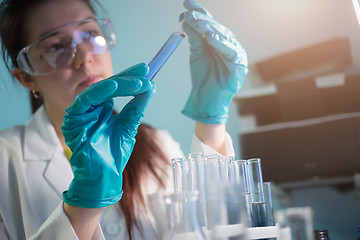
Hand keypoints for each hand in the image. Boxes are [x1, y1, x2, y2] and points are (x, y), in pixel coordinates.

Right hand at [61, 63, 154, 207]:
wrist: (103, 176)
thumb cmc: (113, 154)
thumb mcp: (129, 126)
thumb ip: (136, 107)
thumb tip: (150, 88)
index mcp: (102, 108)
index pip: (117, 87)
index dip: (131, 78)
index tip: (147, 71)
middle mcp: (91, 107)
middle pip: (108, 85)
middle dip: (128, 77)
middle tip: (145, 71)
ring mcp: (82, 112)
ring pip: (99, 90)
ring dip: (119, 83)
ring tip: (138, 81)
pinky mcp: (73, 118)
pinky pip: (85, 100)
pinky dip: (100, 91)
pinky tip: (115, 85)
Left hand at [181, 0, 247, 123]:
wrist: (206, 100)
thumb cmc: (203, 78)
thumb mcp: (196, 54)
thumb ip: (194, 37)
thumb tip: (186, 18)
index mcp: (219, 42)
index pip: (210, 23)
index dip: (199, 12)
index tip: (186, 4)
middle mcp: (229, 45)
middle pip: (217, 28)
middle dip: (202, 19)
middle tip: (188, 14)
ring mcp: (235, 54)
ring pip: (223, 36)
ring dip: (209, 28)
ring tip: (195, 22)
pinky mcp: (239, 65)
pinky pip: (230, 51)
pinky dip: (220, 43)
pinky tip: (209, 37)